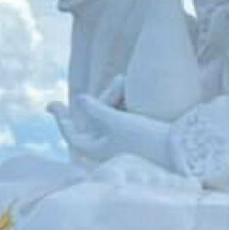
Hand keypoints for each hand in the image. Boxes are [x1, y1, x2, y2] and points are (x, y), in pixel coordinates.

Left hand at [51, 92, 173, 167]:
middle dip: (102, 97)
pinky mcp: (133, 131)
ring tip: (124, 80)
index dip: (61, 119)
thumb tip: (78, 99)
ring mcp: (120, 138)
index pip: (72, 135)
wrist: (177, 146)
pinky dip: (121, 100)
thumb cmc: (144, 136)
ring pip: (106, 112)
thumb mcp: (115, 121)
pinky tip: (127, 86)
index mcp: (97, 149)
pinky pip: (119, 112)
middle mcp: (106, 145)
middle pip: (93, 117)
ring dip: (113, 95)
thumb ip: (95, 109)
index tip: (51, 105)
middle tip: (117, 80)